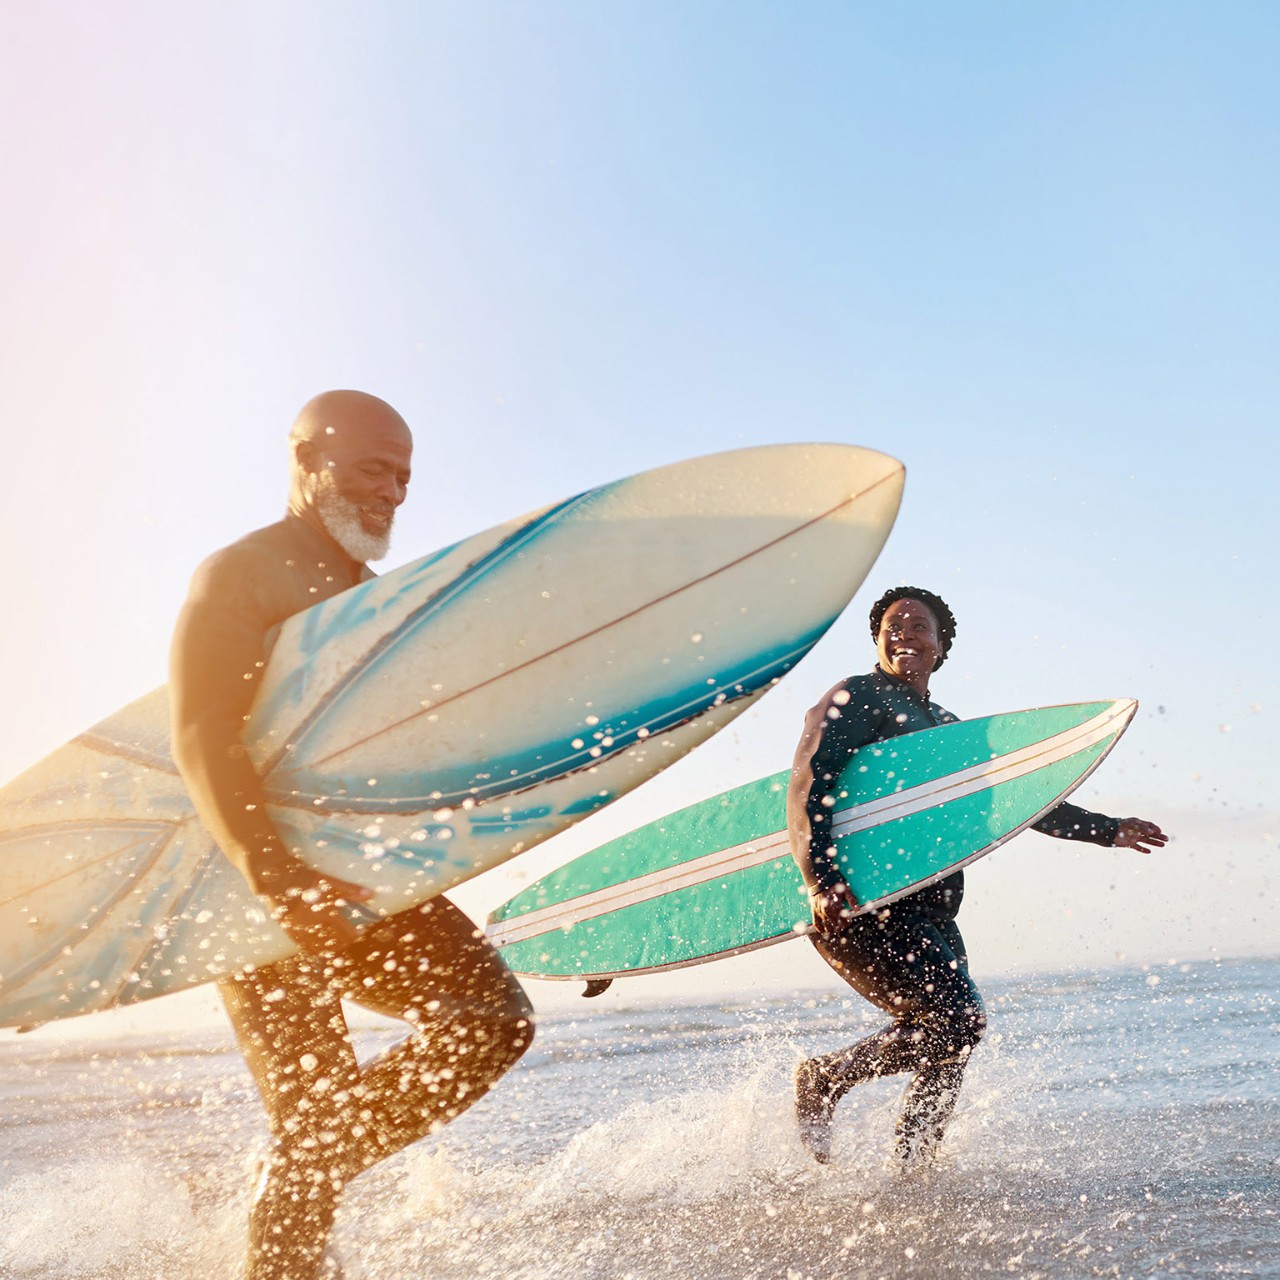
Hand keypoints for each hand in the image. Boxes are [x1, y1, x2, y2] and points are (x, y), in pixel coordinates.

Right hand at [255, 859, 375, 954]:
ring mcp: (301, 931)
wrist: (275, 880)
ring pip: (320, 948)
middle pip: (335, 942)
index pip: (346, 932)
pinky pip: (304, 946)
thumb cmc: (304, 878)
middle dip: (345, 941)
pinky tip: (318, 947)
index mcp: (326, 915)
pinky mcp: (290, 931)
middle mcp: (314, 927)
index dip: (356, 934)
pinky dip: (314, 948)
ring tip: (337, 943)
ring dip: (331, 947)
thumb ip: (349, 890)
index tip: (360, 931)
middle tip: (351, 936)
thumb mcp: (328, 882)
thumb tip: (370, 895)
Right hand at [810, 883, 859, 932]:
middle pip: (836, 925)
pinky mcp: (814, 911)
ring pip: (827, 927)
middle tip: (843, 923)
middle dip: (841, 926)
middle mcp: (827, 911)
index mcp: (836, 906)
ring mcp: (820, 912)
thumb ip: (852, 900)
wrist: (819, 878)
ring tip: (835, 926)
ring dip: (832, 929)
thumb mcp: (846, 889)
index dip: (847, 922)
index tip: (849, 920)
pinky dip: (820, 928)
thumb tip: (857, 910)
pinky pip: (816, 924)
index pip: (843, 921)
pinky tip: (823, 929)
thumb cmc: (833, 884)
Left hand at [1113, 818, 1167, 853]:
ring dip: (1154, 843)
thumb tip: (1152, 832)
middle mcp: (1137, 831)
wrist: (1109, 832)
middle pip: (1150, 834)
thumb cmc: (1120, 825)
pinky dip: (1143, 849)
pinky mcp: (1130, 844)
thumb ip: (1142, 827)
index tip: (1159, 832)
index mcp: (1138, 824)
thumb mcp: (1132, 824)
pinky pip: (1138, 847)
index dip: (1155, 828)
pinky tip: (1149, 851)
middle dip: (1159, 836)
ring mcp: (1134, 837)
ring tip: (1163, 845)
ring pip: (1146, 841)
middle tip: (1167, 839)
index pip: (1149, 825)